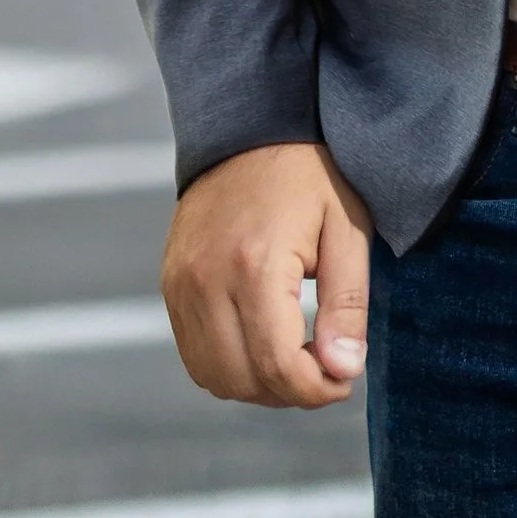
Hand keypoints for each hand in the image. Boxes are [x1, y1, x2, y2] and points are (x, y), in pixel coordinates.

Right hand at [160, 140, 374, 408]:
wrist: (248, 125)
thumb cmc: (309, 173)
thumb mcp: (346, 229)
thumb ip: (346, 305)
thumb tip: (341, 371)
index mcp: (255, 265)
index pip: (277, 366)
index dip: (315, 391)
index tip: (343, 381)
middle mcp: (206, 280)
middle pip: (243, 380)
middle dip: (290, 392)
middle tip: (325, 370)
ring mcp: (180, 284)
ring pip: (213, 377)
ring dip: (257, 385)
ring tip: (295, 356)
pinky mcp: (170, 284)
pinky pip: (193, 354)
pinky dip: (228, 364)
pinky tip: (262, 341)